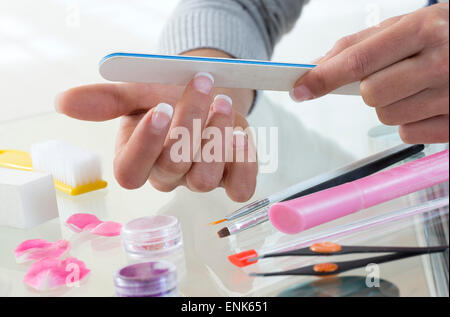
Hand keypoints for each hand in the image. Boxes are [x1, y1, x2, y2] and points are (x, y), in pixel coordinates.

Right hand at [56, 50, 257, 201]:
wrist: (207, 94)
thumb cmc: (167, 95)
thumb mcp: (137, 92)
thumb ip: (105, 100)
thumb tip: (63, 102)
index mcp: (138, 159)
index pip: (130, 171)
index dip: (146, 144)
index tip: (161, 108)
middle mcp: (167, 175)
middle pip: (172, 167)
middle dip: (189, 124)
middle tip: (202, 84)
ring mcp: (199, 180)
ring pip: (204, 180)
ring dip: (216, 138)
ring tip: (224, 103)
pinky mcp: (230, 180)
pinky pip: (239, 189)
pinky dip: (243, 163)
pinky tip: (240, 135)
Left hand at [291, 3, 448, 143]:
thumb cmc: (444, 34)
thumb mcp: (406, 25)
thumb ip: (359, 45)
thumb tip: (316, 67)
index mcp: (423, 29)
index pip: (359, 60)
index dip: (323, 77)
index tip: (299, 89)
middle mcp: (441, 63)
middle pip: (370, 94)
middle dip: (370, 88)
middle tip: (393, 75)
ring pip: (386, 116)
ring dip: (391, 104)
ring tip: (416, 86)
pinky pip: (407, 133)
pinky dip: (410, 121)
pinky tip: (429, 102)